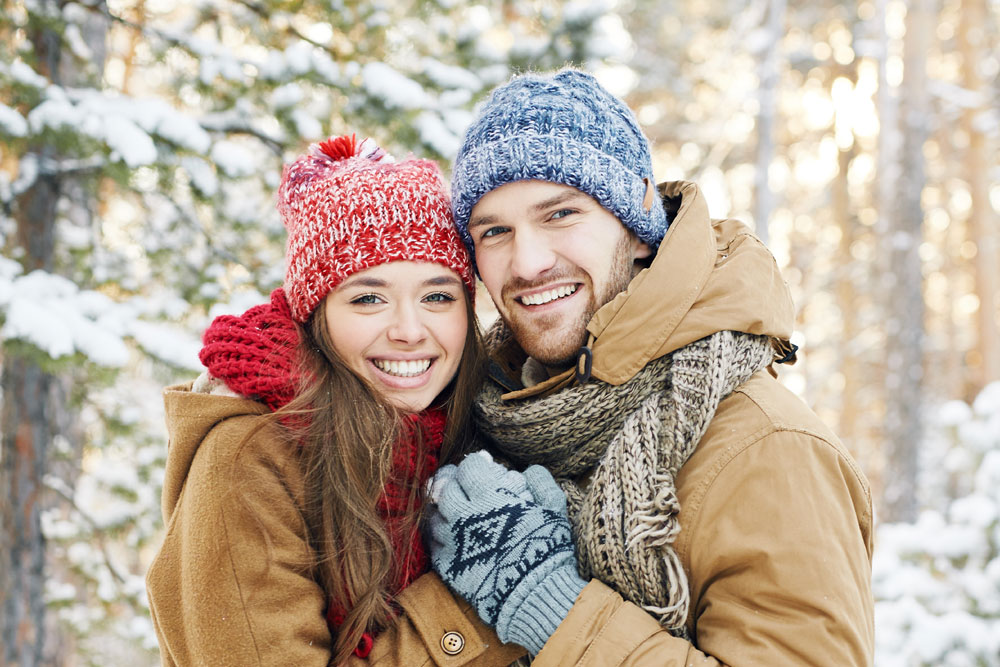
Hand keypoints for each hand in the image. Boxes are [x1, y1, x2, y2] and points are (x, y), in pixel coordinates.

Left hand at [428, 453, 585, 653]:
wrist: (535, 593)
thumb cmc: (546, 546)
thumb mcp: (553, 507)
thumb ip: (540, 481)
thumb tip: (529, 469)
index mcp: (488, 495)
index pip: (468, 468)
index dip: (474, 465)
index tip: (481, 468)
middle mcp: (463, 514)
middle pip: (446, 489)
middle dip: (455, 484)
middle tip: (465, 488)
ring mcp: (452, 541)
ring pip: (436, 516)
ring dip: (446, 511)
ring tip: (459, 515)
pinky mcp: (447, 565)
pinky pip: (434, 544)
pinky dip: (442, 538)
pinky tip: (455, 539)